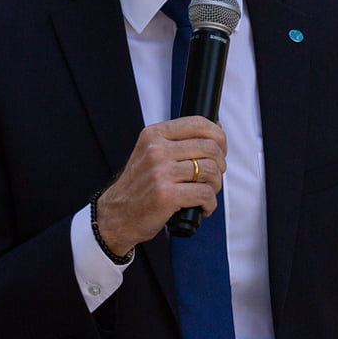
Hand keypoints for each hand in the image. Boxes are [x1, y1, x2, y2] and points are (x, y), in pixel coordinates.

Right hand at [94, 118, 226, 256]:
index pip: (199, 123)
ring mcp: (160, 172)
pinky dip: (210, 204)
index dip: (219, 136)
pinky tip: (202, 207)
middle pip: (210, 148)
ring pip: (211, 170)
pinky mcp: (165, 195)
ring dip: (215, 185)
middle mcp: (156, 150)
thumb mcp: (152, 154)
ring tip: (206, 193)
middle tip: (213, 177)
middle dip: (220, 165)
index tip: (221, 150)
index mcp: (154, 134)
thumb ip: (179, 141)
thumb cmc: (141, 186)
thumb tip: (218, 127)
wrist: (116, 215)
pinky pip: (205, 194)